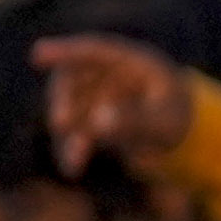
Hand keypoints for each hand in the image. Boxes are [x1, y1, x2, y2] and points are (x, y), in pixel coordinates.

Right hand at [26, 34, 192, 177]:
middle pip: (75, 81)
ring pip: (71, 108)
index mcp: (132, 62)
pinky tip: (72, 169)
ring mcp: (95, 96)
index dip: (65, 51)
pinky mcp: (90, 120)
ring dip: (68, 131)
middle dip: (65, 101)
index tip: (38, 53)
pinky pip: (76, 132)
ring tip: (74, 159)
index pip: (94, 51)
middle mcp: (107, 75)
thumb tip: (99, 121)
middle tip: (60, 123)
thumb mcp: (165, 120)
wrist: (182, 134)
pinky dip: (74, 148)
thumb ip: (136, 118)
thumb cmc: (177, 116)